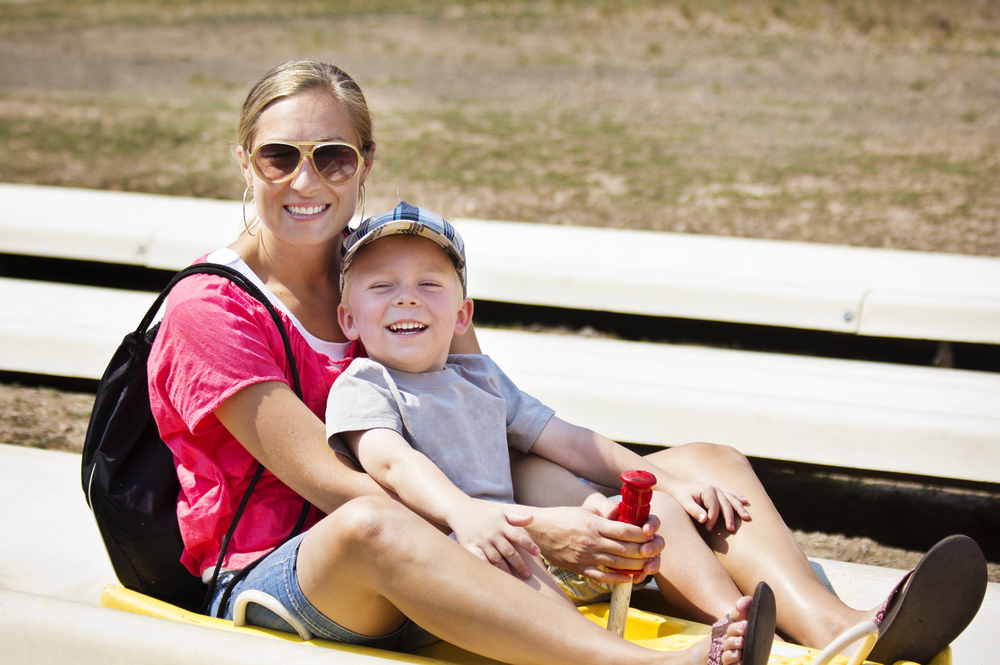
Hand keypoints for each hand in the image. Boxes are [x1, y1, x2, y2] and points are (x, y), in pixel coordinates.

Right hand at [451, 504, 539, 578]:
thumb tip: (533, 517)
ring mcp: (482, 542)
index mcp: (502, 526)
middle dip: (519, 563)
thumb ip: (517, 518)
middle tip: (527, 575)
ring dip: (506, 570)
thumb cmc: (485, 514)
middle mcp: (494, 535)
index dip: (529, 545)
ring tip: (514, 580)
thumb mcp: (502, 513)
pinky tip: (493, 577)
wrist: (461, 511)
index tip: (537, 553)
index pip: (519, 536)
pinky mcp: (471, 547)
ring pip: (496, 559)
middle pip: (509, 551)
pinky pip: (480, 559)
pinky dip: (487, 567)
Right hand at [523, 504, 662, 584]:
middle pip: (625, 549)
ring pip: (617, 565)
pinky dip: (617, 579)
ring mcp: (585, 556)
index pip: (625, 530)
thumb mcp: (585, 509)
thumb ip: (605, 514)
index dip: (642, 534)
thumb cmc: (563, 517)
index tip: (650, 535)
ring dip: (635, 566)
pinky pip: (602, 576)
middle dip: (644, 552)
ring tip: (647, 565)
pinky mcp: (579, 568)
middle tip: (654, 551)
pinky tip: (629, 578)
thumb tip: (622, 515)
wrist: (539, 530)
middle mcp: (592, 541)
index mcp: (595, 524)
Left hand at [664, 481, 749, 531]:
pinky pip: (731, 494)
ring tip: (746, 517)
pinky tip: (745, 501)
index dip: (713, 519)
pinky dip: (738, 497)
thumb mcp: (684, 503)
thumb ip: (694, 511)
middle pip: (726, 504)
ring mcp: (718, 489)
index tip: (708, 529)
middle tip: (732, 529)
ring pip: (731, 499)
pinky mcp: (718, 491)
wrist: (677, 488)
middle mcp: (715, 488)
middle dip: (729, 517)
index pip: (714, 508)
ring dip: (739, 508)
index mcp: (707, 490)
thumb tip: (705, 520)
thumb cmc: (680, 496)